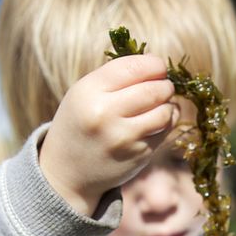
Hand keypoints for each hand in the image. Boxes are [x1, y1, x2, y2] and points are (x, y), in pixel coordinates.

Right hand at [38, 54, 178, 215]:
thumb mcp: (84, 93)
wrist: (68, 170)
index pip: (134, 68)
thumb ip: (116, 77)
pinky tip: (158, 120)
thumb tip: (157, 65)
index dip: (153, 64)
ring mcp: (124, 138)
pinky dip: (167, 122)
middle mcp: (106, 114)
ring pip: (165, 112)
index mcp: (89, 92)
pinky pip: (165, 131)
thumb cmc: (80, 122)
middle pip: (154, 89)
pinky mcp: (138, 155)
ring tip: (160, 103)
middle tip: (163, 86)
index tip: (158, 67)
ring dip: (168, 104)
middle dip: (164, 85)